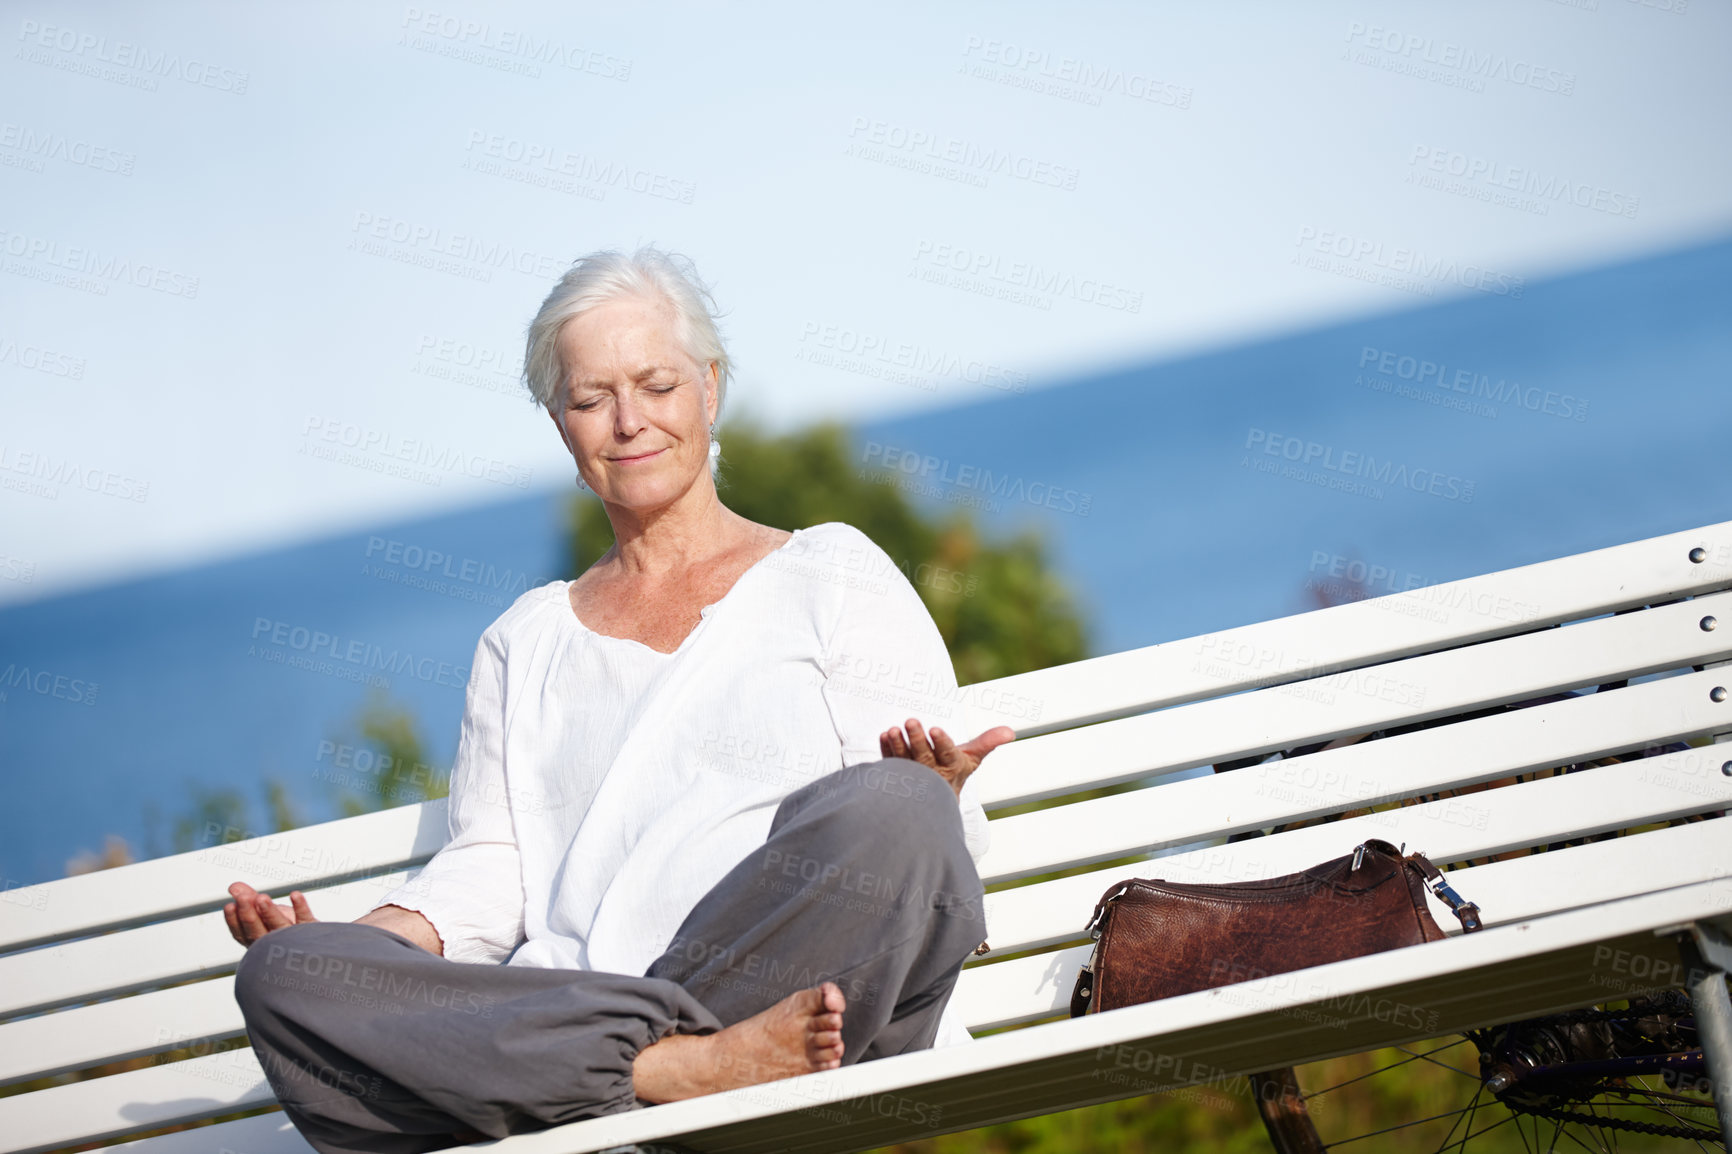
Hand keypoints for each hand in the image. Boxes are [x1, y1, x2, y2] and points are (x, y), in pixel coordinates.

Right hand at [224, 881, 315, 947]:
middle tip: (243, 898)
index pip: (241, 932)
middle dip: (248, 914)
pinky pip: (304, 919)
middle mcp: (271, 941)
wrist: (313, 942)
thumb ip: (249, 899)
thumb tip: (234, 887)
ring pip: (278, 926)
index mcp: (257, 939)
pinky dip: (300, 907)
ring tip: (262, 898)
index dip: (234, 920)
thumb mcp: (264, 913)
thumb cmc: (286, 927)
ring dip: (269, 912)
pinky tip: (295, 895)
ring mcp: (291, 937)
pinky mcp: (309, 930)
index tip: (229, 906)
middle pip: (257, 931)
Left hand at [879, 717, 1015, 797]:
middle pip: (923, 757)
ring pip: (904, 760)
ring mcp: (911, 776)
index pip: (947, 755)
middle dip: (917, 739)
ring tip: (893, 730)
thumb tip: (1010, 732)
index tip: (935, 729)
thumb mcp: (972, 758)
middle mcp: (931, 773)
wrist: (934, 801)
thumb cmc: (953, 772)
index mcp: (951, 767)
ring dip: (899, 745)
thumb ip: (988, 742)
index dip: (942, 743)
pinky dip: (886, 750)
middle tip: (911, 721)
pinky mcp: (895, 776)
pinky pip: (890, 762)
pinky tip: (885, 736)